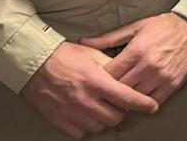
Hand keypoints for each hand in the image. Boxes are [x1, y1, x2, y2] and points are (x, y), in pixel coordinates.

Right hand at [20, 41, 157, 138]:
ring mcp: (71, 112)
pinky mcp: (59, 121)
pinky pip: (81, 133)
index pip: (127, 98)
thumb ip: (111, 66)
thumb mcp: (92, 54)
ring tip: (102, 106)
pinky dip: (87, 126)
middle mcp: (85, 99)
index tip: (152, 106)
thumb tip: (128, 74)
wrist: (34, 63)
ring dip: (104, 119)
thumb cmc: (65, 55)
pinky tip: (86, 114)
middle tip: (121, 104)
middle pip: (115, 117)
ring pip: (99, 126)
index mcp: (96, 80)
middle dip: (122, 111)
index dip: (143, 104)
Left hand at [79, 13, 186, 105]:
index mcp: (137, 50)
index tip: (96, 81)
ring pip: (135, 98)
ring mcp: (161, 76)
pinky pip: (153, 101)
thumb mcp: (135, 27)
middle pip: (120, 88)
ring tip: (118, 99)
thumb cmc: (163, 26)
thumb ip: (109, 38)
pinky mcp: (172, 84)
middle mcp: (148, 65)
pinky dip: (143, 104)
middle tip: (103, 93)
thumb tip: (84, 41)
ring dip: (126, 100)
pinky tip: (136, 102)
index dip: (100, 79)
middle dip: (110, 92)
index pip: (110, 73)